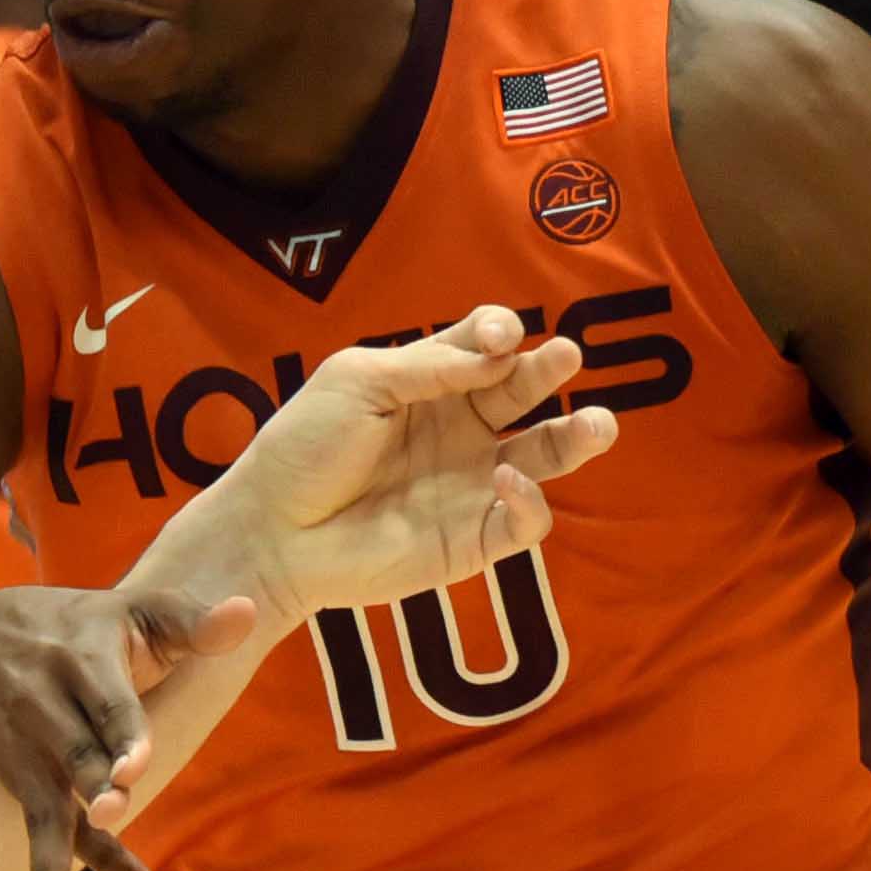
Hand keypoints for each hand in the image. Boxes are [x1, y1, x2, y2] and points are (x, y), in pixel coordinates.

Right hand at [0, 583, 264, 870]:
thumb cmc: (82, 629)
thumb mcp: (135, 611)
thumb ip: (192, 620)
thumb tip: (248, 612)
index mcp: (83, 656)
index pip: (108, 700)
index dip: (122, 734)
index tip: (132, 769)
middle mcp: (45, 700)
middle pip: (74, 749)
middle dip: (92, 782)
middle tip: (111, 810)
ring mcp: (27, 744)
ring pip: (47, 799)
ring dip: (54, 847)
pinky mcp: (20, 779)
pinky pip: (38, 824)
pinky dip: (42, 867)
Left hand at [202, 306, 609, 617]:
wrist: (272, 530)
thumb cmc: (304, 449)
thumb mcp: (358, 382)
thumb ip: (428, 365)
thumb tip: (501, 353)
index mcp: (431, 383)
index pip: (487, 344)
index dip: (501, 332)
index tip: (498, 338)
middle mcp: (460, 428)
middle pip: (525, 389)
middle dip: (551, 367)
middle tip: (567, 353)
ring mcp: (470, 483)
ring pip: (546, 455)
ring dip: (578, 436)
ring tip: (599, 424)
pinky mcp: (473, 538)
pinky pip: (526, 521)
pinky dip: (530, 501)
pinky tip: (506, 480)